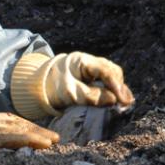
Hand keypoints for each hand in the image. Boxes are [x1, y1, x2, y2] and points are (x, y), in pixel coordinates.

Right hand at [0, 113, 57, 164]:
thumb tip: (21, 154)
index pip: (10, 121)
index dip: (31, 128)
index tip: (51, 138)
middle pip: (11, 122)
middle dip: (35, 131)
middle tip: (55, 140)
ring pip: (4, 128)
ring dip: (28, 135)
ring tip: (47, 144)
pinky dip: (9, 141)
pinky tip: (25, 146)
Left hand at [11, 51, 133, 119]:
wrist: (38, 86)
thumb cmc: (52, 88)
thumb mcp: (71, 94)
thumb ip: (92, 96)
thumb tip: (114, 100)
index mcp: (82, 61)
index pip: (105, 71)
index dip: (117, 86)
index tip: (124, 101)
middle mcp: (89, 61)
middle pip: (112, 71)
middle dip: (119, 86)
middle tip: (126, 103)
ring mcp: (90, 67)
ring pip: (111, 75)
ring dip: (118, 88)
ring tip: (125, 103)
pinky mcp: (90, 75)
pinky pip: (106, 80)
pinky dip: (112, 89)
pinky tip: (118, 99)